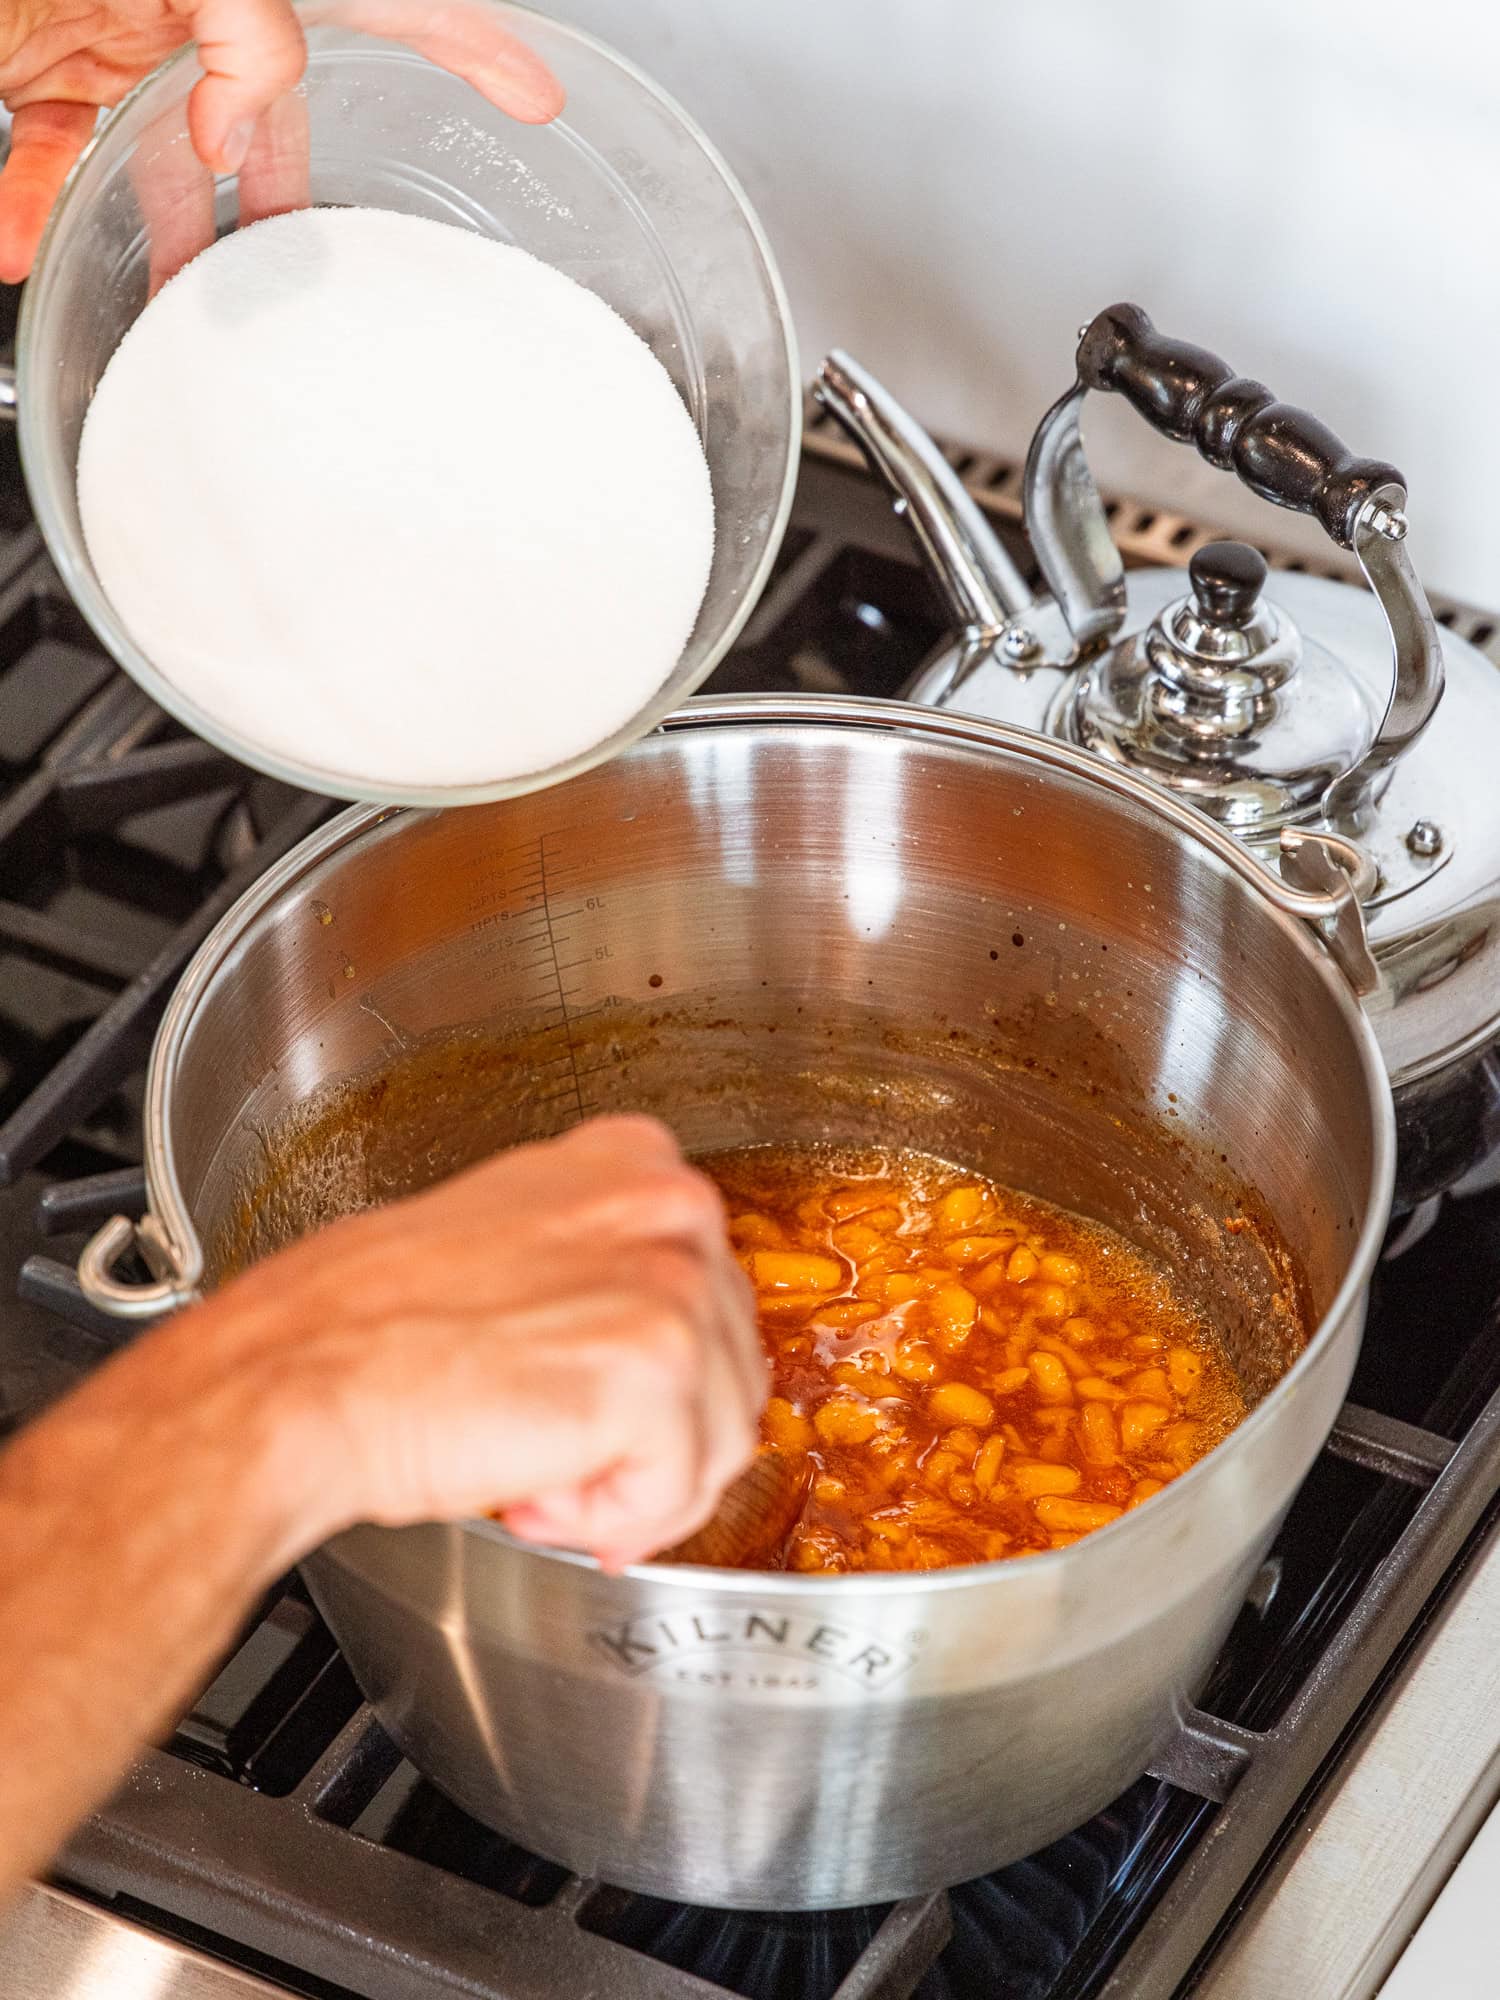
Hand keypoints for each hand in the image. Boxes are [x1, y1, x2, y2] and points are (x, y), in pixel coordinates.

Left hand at [0, 0, 563, 283]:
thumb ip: (228, 25)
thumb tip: (237, 124)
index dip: (461, 38)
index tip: (532, 90)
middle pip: (270, 98)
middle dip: (293, 190)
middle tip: (331, 260)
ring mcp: (102, 28)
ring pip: (162, 152)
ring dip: (169, 235)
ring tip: (184, 305)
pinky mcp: (34, 65)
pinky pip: (52, 154)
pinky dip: (39, 210)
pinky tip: (26, 247)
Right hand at [208, 1114, 766, 1568]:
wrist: (295, 1381)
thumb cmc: (370, 1330)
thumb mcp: (509, 1245)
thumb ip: (598, 1268)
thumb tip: (647, 1338)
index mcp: (634, 1163)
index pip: (709, 1298)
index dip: (650, 1380)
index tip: (586, 1403)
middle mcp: (670, 1206)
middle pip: (729, 1372)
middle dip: (646, 1442)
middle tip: (543, 1449)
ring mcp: (672, 1282)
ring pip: (721, 1439)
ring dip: (626, 1487)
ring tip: (529, 1466)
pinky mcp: (657, 1367)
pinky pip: (680, 1491)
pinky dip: (611, 1523)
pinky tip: (533, 1487)